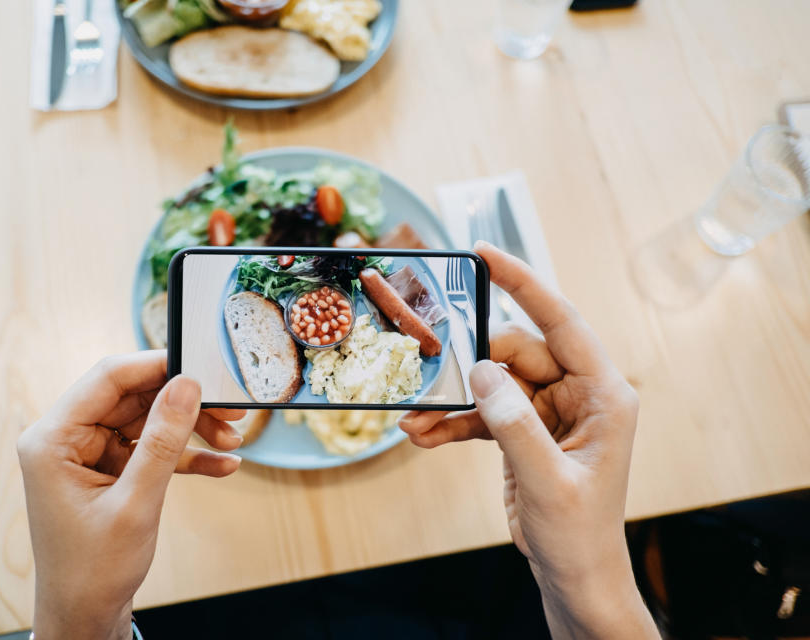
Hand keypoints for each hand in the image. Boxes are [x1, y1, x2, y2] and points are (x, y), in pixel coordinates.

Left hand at [17, 351, 244, 639]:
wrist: (84, 615)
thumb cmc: (92, 570)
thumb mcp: (135, 503)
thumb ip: (162, 441)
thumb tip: (186, 386)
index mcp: (52, 439)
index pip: (108, 379)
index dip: (156, 366)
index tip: (200, 366)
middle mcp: (66, 439)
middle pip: (133, 397)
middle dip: (183, 405)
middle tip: (230, 412)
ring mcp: (88, 454)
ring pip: (147, 421)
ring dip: (191, 430)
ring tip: (231, 442)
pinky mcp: (108, 470)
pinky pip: (150, 448)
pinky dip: (185, 456)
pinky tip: (222, 465)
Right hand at [400, 242, 657, 639]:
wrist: (573, 574)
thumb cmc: (579, 533)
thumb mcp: (548, 481)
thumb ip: (515, 425)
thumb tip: (481, 373)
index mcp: (602, 393)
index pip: (561, 321)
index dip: (523, 283)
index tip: (483, 253)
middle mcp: (576, 393)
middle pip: (513, 352)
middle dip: (467, 366)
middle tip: (426, 375)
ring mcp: (547, 411)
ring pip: (491, 383)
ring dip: (452, 401)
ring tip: (415, 420)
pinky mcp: (523, 430)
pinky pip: (483, 411)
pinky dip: (453, 422)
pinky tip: (425, 437)